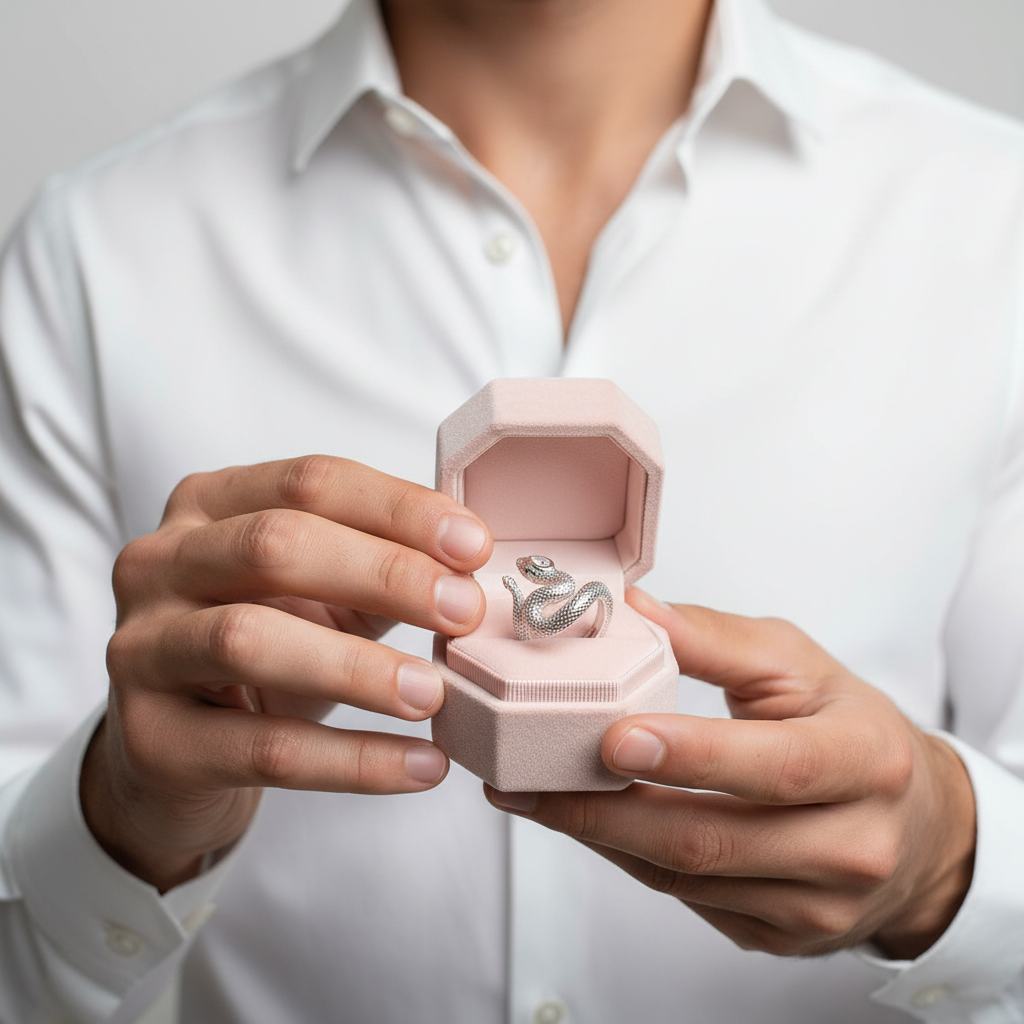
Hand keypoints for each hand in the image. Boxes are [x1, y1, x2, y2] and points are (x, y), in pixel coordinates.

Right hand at [83, 456, 491, 891]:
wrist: (177, 755)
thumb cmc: (262, 652)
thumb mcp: (315, 594)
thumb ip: (377, 569)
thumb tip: (472, 569)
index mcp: (208, 505)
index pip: (309, 483)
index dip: (398, 509)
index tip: (474, 545)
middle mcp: (159, 563)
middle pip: (274, 546)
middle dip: (385, 574)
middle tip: (464, 611)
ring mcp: (141, 649)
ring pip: (249, 640)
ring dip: (359, 666)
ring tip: (435, 692)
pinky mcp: (151, 741)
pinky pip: (263, 750)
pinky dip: (353, 760)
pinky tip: (421, 765)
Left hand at [486, 590, 975, 958]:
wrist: (914, 823)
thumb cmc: (851, 730)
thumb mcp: (799, 664)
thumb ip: (714, 637)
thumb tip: (632, 610)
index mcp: (864, 761)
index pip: (774, 767)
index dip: (692, 756)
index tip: (614, 738)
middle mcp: (852, 845)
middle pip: (712, 839)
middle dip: (606, 810)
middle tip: (531, 779)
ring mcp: (817, 906)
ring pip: (686, 878)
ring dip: (601, 836)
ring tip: (538, 796)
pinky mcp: (782, 935)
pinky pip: (688, 901)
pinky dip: (629, 859)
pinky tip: (591, 823)